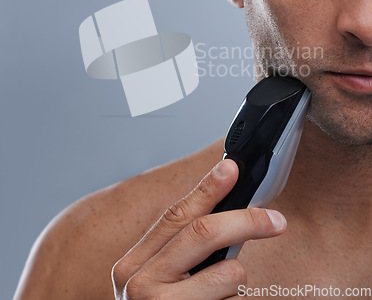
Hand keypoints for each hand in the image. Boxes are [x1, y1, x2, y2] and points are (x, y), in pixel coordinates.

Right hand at [112, 159, 286, 299]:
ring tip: (225, 290)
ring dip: (238, 277)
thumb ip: (182, 247)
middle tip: (275, 220)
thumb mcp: (160, 278)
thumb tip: (221, 205)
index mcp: (134, 262)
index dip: (207, 188)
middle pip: (202, 232)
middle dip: (246, 220)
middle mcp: (138, 283)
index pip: (176, 214)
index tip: (231, 168)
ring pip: (227, 271)